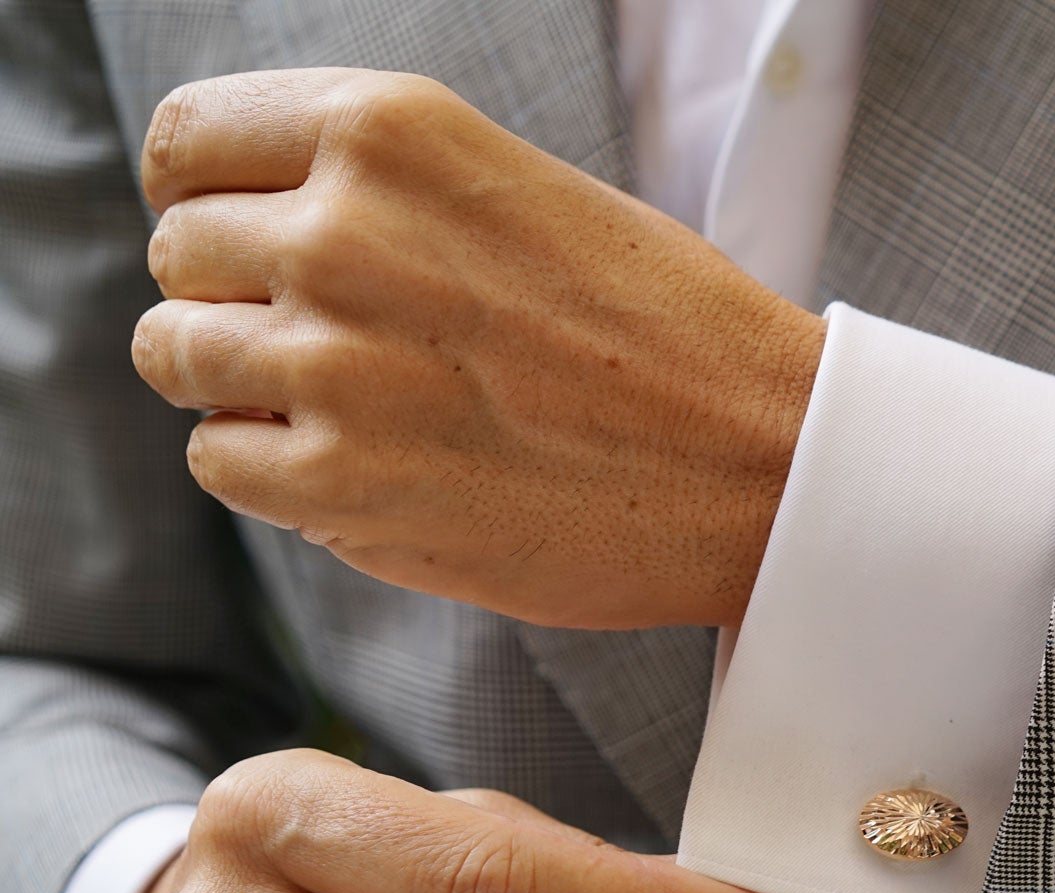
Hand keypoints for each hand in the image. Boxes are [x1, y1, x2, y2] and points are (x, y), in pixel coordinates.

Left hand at [130, 68, 825, 629]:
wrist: (763, 463)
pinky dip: (272, 468)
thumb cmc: (669, 329)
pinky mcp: (341, 484)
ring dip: (244, 383)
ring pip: (177, 356)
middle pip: (180, 253)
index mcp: (391, 132)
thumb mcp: (525, 190)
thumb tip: (255, 227)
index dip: (205, 194)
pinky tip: (365, 465)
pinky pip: (219, 458)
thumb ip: (385, 191)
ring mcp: (332, 363)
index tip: (244, 238)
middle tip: (338, 340)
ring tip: (351, 405)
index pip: (188, 141)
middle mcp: (342, 233)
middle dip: (238, 296)